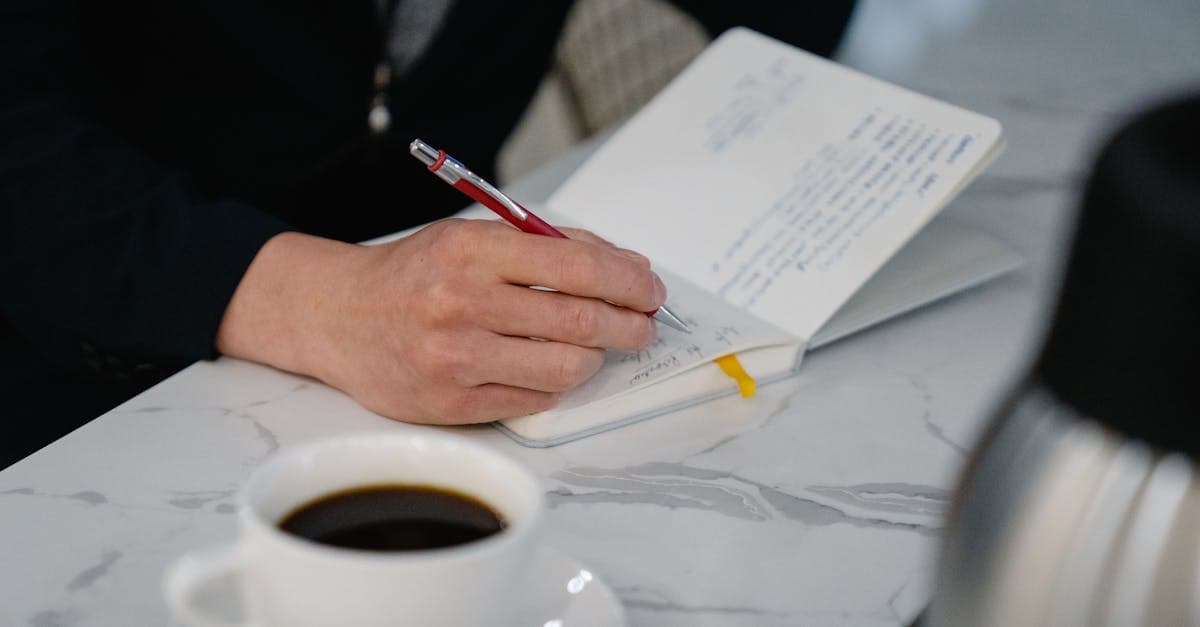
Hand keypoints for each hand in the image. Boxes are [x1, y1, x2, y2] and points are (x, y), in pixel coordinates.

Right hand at [215, 219, 664, 423]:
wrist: (338, 316)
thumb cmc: (414, 275)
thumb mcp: (473, 239)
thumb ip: (548, 248)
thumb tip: (627, 267)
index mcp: (470, 250)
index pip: (575, 267)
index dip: (627, 281)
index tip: (650, 290)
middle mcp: (461, 303)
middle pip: (579, 320)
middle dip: (628, 324)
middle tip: (644, 324)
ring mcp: (455, 358)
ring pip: (565, 367)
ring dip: (597, 358)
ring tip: (600, 347)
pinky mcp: (451, 403)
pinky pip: (534, 400)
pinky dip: (558, 385)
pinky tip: (556, 368)